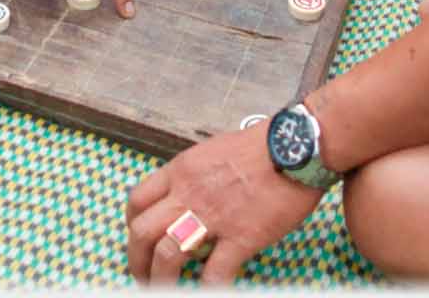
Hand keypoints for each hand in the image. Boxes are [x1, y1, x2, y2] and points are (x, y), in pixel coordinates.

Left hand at [125, 126, 323, 284]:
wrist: (296, 146)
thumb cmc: (262, 146)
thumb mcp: (213, 151)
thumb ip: (195, 175)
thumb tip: (187, 197)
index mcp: (181, 170)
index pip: (138, 200)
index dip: (131, 225)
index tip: (138, 239)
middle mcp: (189, 193)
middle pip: (142, 231)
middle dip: (136, 260)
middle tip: (142, 276)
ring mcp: (214, 216)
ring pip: (168, 254)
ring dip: (160, 279)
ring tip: (162, 290)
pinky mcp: (241, 236)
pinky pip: (215, 272)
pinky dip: (207, 288)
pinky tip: (208, 291)